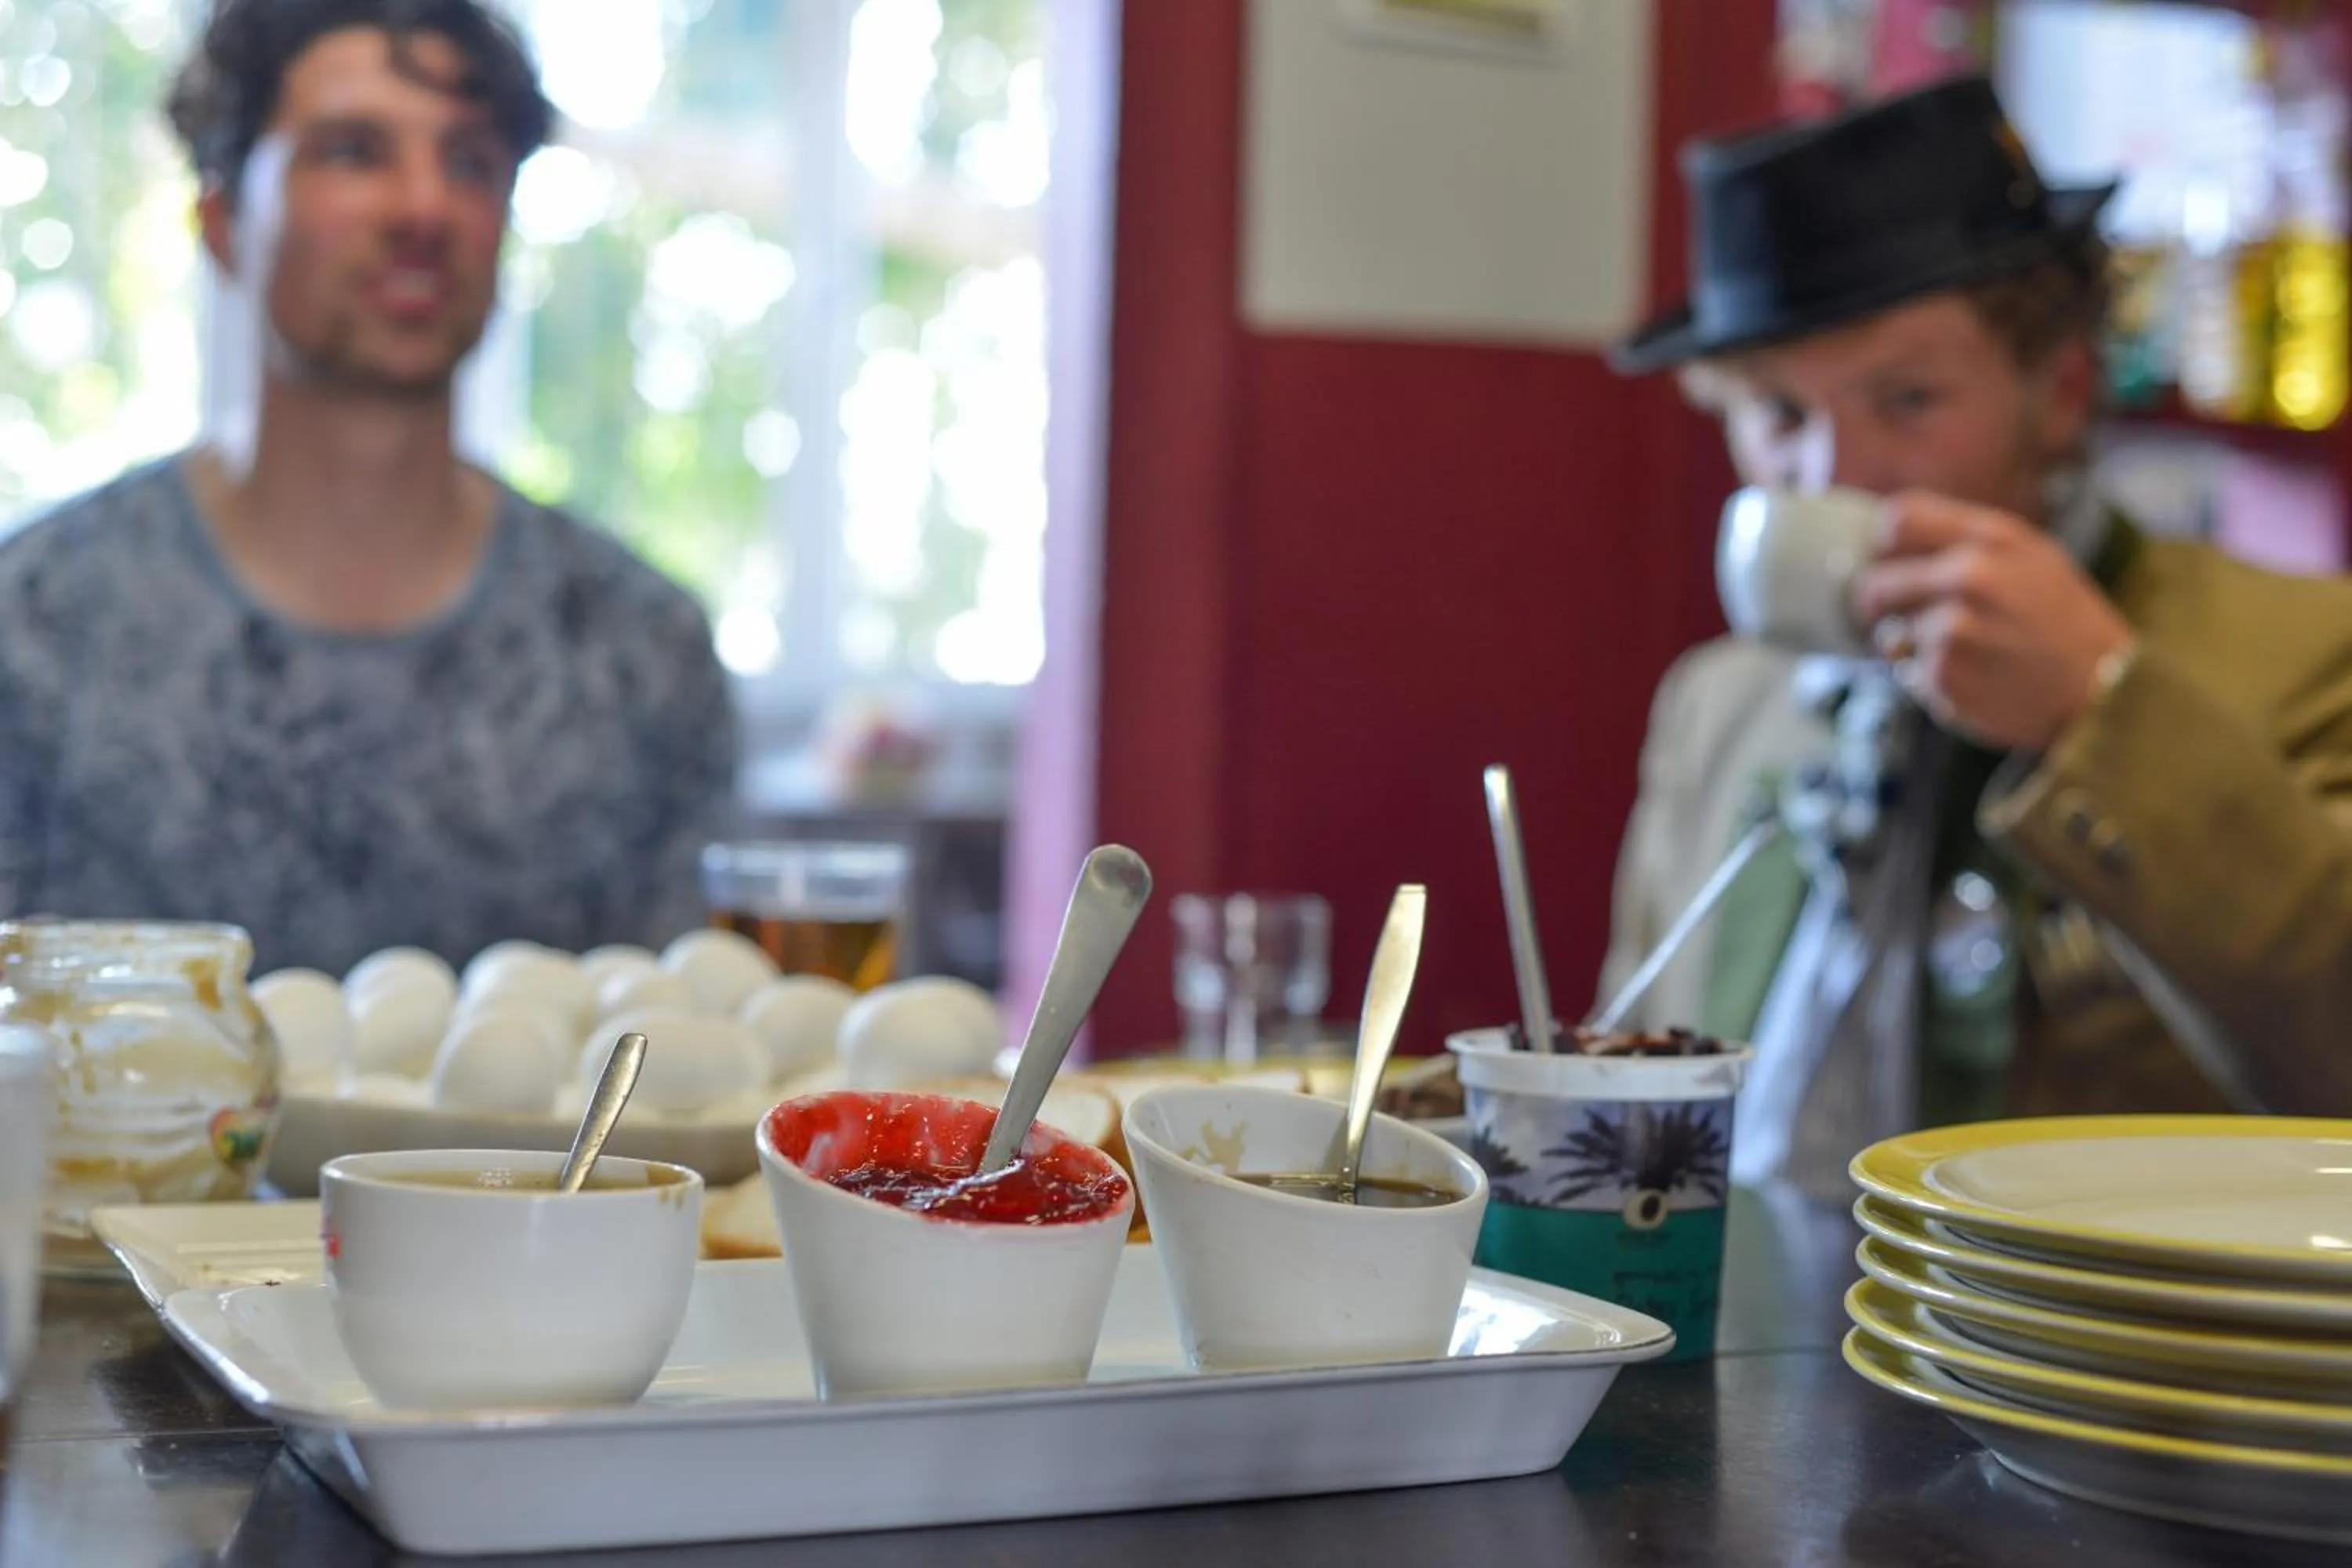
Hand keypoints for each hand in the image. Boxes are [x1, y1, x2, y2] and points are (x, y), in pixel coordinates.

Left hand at [1849, 491, 2133, 751]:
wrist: (2104, 691)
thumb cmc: (2063, 621)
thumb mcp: (2032, 556)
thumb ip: (1966, 541)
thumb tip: (1885, 541)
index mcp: (1992, 538)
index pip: (1898, 520)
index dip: (1882, 544)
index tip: (1889, 562)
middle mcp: (1970, 576)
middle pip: (1875, 582)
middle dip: (1879, 604)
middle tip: (1900, 618)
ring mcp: (1954, 628)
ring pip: (1892, 633)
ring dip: (1913, 646)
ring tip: (1967, 652)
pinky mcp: (1943, 675)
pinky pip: (1909, 673)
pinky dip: (1930, 678)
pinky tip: (1974, 677)